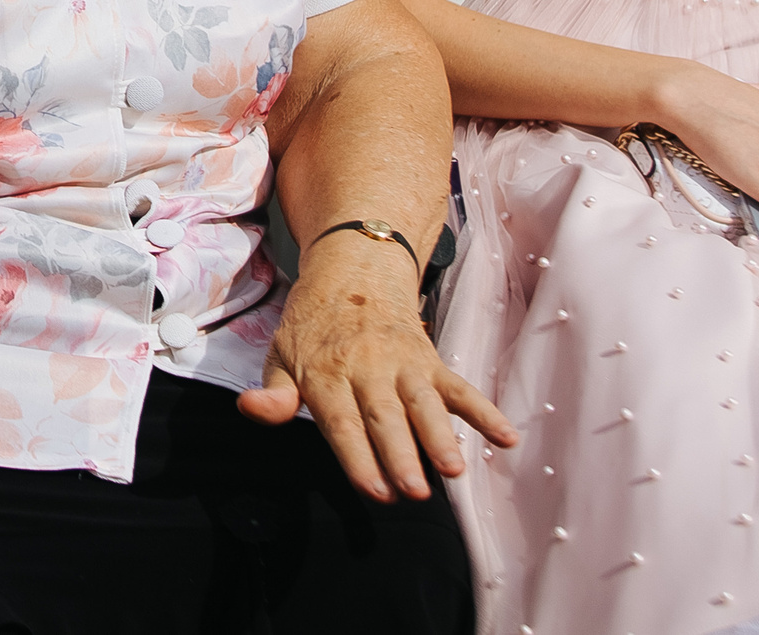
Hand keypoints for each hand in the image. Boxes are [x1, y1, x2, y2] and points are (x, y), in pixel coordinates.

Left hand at [241, 235, 514, 501]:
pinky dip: (484, 411)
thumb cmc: (314, 324)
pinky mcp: (430, 359)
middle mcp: (367, 367)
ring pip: (424, 403)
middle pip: (385, 417)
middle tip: (414, 491)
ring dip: (441, 436)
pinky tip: (506, 437)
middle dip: (400, 455)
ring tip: (454, 469)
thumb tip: (252, 409)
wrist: (354, 267)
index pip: (342, 423)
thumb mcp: (281, 353)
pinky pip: (460, 387)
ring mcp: (403, 362)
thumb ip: (273, 392)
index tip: (374, 490)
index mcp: (326, 373)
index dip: (358, 458)